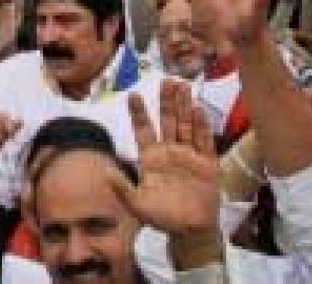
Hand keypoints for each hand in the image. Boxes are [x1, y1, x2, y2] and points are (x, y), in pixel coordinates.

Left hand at [108, 81, 220, 238]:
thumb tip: (104, 171)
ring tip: (182, 85)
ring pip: (186, 125)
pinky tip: (198, 109)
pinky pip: (204, 141)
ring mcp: (189, 155)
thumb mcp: (137, 205)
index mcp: (151, 157)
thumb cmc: (162, 218)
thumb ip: (122, 188)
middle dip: (166, 102)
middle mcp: (169, 151)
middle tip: (166, 80)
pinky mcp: (207, 163)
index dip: (139, 113)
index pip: (144, 130)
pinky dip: (201, 126)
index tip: (132, 95)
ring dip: (184, 106)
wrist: (190, 232)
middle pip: (167, 121)